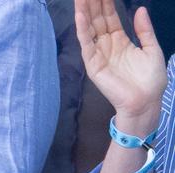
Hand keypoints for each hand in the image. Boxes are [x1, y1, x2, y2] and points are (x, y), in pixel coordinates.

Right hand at [75, 0, 165, 127]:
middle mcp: (106, 45)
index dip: (106, 2)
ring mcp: (98, 55)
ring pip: (89, 29)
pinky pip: (86, 45)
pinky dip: (82, 30)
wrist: (146, 101)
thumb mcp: (152, 49)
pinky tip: (80, 16)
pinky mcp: (93, 65)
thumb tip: (140, 9)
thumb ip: (144, 30)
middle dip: (92, 3)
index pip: (110, 17)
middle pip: (97, 19)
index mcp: (120, 41)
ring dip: (84, 12)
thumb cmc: (150, 79)